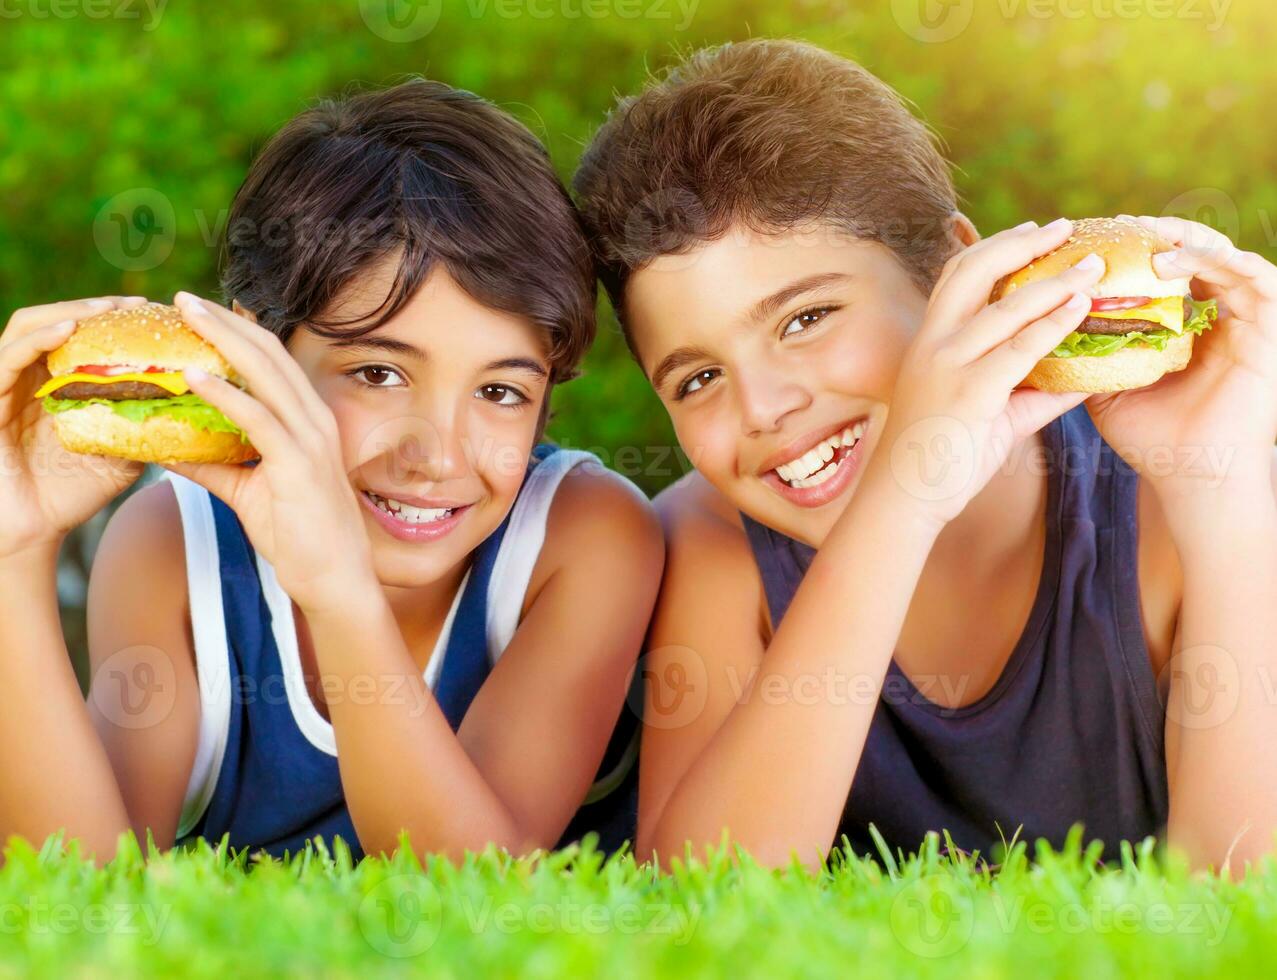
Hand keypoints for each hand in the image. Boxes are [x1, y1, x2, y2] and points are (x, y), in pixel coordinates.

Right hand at [0, 297, 148, 559]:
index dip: (116, 318)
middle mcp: (29, 376)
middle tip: (138, 304)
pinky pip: (8, 357)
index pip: (83, 333)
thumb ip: (147, 426)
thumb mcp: (122, 453)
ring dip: (71, 311)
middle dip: (98, 307)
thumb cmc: (71, 493)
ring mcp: (6, 384)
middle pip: (59, 319)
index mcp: (57, 383)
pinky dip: (38, 339)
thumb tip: (198, 406)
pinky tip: (69, 330)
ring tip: (108, 308)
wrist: (32, 530)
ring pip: (31, 327)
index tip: (156, 312)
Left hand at [161, 292, 376, 609]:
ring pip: (266, 374)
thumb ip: (213, 468)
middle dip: (225, 321)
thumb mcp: (248, 495)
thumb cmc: (300, 539)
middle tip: (182, 299)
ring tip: (186, 317)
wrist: (336, 579)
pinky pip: (258, 419)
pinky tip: (194, 377)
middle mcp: (314, 421)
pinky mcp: (299, 465)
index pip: (272, 362)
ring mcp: (311, 440)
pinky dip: (226, 394)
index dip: (238, 332)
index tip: (200, 313)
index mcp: (308, 423)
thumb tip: (166, 451)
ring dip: (223, 340)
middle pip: (269, 354)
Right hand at [866, 218, 1101, 527]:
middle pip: (975, 270)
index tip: (1034, 231)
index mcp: (929, 341)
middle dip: (1023, 243)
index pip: (958, 275)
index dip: (996, 246)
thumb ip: (1033, 393)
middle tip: (1065, 228)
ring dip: (1054, 281)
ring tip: (1092, 267)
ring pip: (1005, 306)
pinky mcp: (968, 391)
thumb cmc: (939, 459)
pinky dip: (1054, 323)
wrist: (903, 499)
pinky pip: (1019, 348)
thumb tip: (1086, 380)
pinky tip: (1081, 309)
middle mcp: (933, 343)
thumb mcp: (989, 415)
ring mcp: (947, 365)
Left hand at [1086, 215, 1276, 497]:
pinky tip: (1180, 258)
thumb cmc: (1152, 440)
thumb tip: (1042, 328)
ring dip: (1188, 241)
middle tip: (1124, 224)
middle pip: (1196, 254)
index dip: (1137, 248)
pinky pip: (1255, 276)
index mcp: (1187, 328)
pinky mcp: (1273, 328)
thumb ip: (1087, 355)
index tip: (1099, 236)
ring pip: (1225, 257)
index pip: (1166, 271)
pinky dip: (1220, 260)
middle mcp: (1220, 318)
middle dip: (1161, 233)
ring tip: (1149, 238)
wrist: (1192, 477)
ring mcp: (1250, 320)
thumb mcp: (1107, 389)